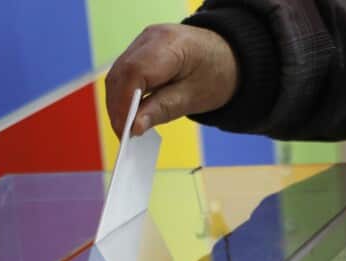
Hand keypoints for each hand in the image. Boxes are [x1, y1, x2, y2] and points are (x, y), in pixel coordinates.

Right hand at [105, 23, 237, 137]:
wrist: (228, 55)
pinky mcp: (140, 51)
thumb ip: (162, 110)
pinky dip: (123, 96)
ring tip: (127, 129)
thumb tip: (134, 127)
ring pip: (117, 75)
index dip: (124, 104)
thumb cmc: (216, 73)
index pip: (134, 72)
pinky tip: (131, 115)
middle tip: (124, 136)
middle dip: (118, 108)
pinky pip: (123, 75)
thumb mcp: (194, 97)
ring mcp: (143, 42)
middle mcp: (151, 37)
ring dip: (118, 104)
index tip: (125, 131)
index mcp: (170, 44)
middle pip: (121, 74)